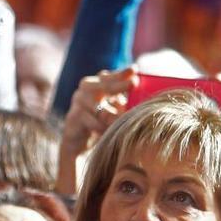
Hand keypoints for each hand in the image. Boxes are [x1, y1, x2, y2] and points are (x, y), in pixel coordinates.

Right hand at [55, 67, 136, 194]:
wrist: (78, 150)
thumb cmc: (101, 129)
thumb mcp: (115, 115)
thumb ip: (125, 106)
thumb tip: (148, 100)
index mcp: (96, 88)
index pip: (108, 76)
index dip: (120, 73)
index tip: (135, 70)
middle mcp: (84, 93)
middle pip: (100, 84)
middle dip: (117, 84)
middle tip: (133, 84)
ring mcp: (76, 106)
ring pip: (94, 104)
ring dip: (111, 112)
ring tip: (124, 118)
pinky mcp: (71, 121)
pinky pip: (87, 120)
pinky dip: (99, 126)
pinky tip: (107, 131)